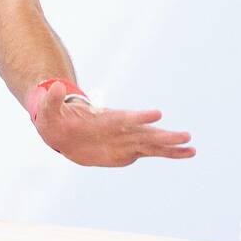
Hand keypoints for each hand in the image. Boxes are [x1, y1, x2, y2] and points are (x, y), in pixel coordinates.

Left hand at [31, 80, 194, 166]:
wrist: (63, 131)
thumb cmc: (56, 119)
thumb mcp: (48, 110)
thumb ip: (51, 100)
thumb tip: (52, 87)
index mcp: (105, 120)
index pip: (125, 118)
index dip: (140, 117)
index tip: (158, 114)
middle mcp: (121, 129)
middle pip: (145, 132)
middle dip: (164, 136)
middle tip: (186, 136)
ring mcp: (127, 140)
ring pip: (152, 144)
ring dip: (171, 147)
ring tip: (192, 149)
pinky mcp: (129, 151)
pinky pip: (152, 153)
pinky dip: (169, 154)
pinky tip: (187, 154)